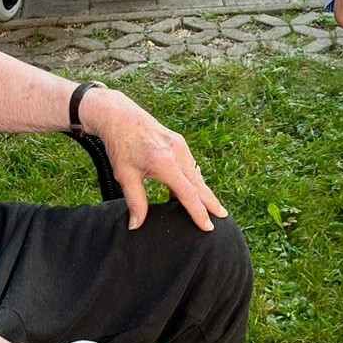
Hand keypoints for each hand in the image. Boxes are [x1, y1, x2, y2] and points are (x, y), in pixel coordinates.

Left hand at [77, 87, 227, 231]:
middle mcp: (177, 153)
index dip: (198, 212)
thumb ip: (135, 202)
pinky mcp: (178, 142)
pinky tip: (192, 189)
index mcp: (165, 163)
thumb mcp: (124, 175)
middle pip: (199, 184)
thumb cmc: (121, 145)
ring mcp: (180, 145)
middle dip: (211, 202)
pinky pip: (190, 165)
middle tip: (222, 217)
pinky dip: (193, 179)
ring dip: (203, 191)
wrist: (119, 116)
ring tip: (211, 207)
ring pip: (196, 174)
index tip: (208, 227)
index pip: (187, 193)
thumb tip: (135, 226)